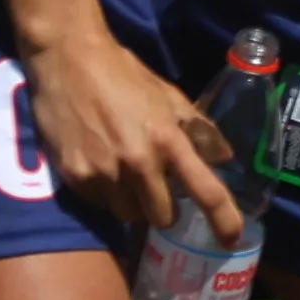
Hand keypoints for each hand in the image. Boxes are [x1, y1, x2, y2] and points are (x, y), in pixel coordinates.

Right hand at [19, 14, 238, 238]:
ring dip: (132, 203)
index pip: (206, 190)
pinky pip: (99, 203)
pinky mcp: (75, 176)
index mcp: (168, 139)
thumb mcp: (169, 95)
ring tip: (124, 173)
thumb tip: (225, 157)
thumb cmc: (123, 75)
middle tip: (156, 188)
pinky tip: (99, 164)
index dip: (224, 220)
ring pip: (128, 215)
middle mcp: (138, 161)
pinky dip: (104, 193)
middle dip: (164, 209)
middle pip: (162, 217)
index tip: (232, 240)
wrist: (67, 59)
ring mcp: (104, 172)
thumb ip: (198, 128)